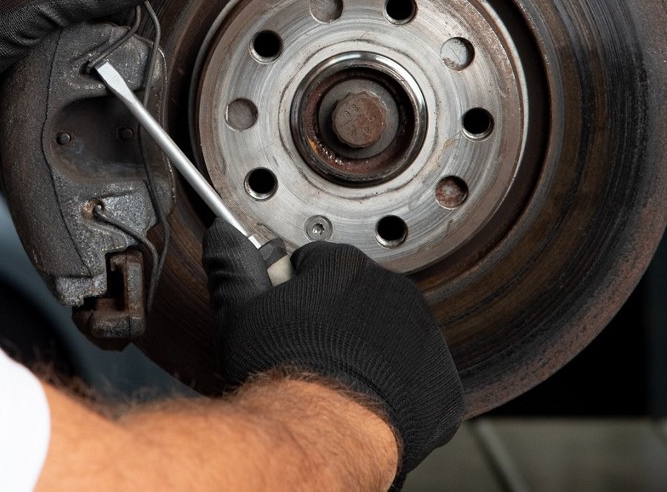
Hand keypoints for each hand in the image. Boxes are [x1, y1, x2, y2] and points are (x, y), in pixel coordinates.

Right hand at [203, 221, 463, 483]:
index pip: (316, 261)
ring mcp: (425, 335)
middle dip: (335, 317)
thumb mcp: (241, 313)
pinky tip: (369, 400)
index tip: (286, 315)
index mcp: (345, 265)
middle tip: (306, 350)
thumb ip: (234, 267)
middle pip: (357, 295)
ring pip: (392, 333)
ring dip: (369, 349)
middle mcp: (393, 290)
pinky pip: (421, 378)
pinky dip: (400, 389)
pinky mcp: (443, 382)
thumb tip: (223, 235)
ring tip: (337, 378)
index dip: (294, 289)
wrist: (326, 431)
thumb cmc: (283, 372)